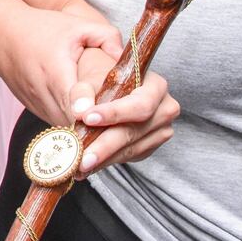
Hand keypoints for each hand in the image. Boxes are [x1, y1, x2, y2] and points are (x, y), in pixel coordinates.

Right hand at [0, 6, 123, 129]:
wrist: (1, 35)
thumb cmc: (41, 28)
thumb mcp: (77, 25)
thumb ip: (107, 39)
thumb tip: (129, 61)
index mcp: (55, 72)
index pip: (73, 101)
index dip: (87, 113)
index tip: (97, 122)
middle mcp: (44, 93)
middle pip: (74, 123)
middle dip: (97, 131)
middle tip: (122, 139)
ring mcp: (38, 105)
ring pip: (67, 129)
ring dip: (87, 133)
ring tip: (113, 138)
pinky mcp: (36, 110)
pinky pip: (59, 124)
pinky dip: (75, 128)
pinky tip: (93, 127)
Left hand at [68, 47, 179, 174]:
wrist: (108, 86)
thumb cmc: (101, 76)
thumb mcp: (90, 76)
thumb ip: (82, 91)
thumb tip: (79, 111)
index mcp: (155, 86)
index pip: (139, 104)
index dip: (115, 113)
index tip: (88, 118)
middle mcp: (163, 110)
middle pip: (134, 131)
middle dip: (105, 145)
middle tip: (82, 157)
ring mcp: (159, 131)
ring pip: (130, 149)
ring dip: (103, 158)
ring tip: (78, 164)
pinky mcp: (148, 146)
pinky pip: (128, 156)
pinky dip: (106, 161)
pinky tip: (86, 164)